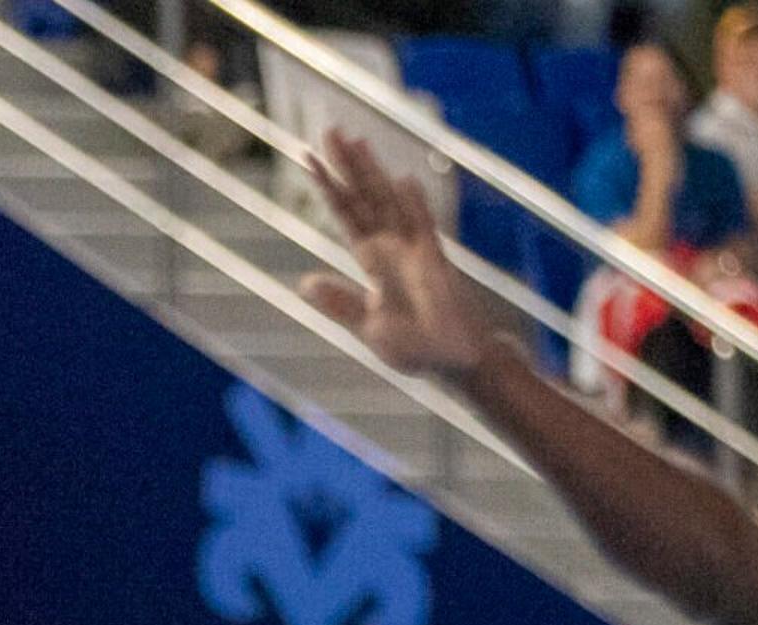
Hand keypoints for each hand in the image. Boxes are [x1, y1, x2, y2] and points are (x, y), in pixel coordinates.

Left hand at [303, 134, 496, 379]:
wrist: (452, 361)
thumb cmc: (415, 346)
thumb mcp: (368, 326)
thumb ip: (341, 302)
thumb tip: (304, 282)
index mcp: (372, 261)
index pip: (346, 215)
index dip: (328, 187)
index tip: (308, 158)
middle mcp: (392, 248)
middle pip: (365, 198)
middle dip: (347, 166)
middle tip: (329, 130)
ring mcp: (414, 251)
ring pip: (389, 204)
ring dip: (372, 174)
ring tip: (355, 142)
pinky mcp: (436, 264)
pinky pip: (423, 230)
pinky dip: (413, 207)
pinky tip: (402, 182)